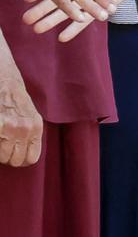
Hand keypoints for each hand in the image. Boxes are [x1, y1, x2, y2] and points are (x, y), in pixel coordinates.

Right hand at [0, 38, 42, 166]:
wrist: (3, 76)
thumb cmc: (14, 95)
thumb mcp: (29, 113)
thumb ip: (29, 133)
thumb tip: (25, 155)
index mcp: (35, 126)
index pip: (31, 159)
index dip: (20, 158)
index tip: (14, 151)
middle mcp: (24, 129)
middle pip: (15, 161)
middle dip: (7, 155)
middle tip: (3, 142)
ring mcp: (8, 128)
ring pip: (2, 157)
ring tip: (0, 135)